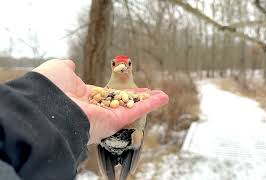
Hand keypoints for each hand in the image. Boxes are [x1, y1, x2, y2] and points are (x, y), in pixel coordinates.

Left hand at [33, 59, 168, 143]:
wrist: (46, 105)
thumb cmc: (50, 88)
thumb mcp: (58, 70)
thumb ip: (67, 68)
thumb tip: (70, 64)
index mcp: (84, 98)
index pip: (106, 95)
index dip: (119, 90)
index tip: (128, 86)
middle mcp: (96, 110)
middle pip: (122, 102)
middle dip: (136, 98)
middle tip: (149, 92)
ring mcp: (106, 117)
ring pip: (132, 108)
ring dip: (148, 102)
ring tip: (162, 96)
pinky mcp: (115, 121)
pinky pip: (136, 111)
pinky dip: (151, 105)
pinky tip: (163, 98)